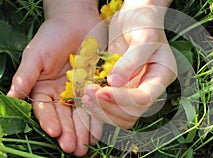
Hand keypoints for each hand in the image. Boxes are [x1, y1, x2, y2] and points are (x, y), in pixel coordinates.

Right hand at [7, 0, 105, 155]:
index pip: (45, 109)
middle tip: (72, 148)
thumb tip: (11, 96)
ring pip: (81, 114)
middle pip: (64, 116)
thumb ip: (26, 76)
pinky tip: (98, 132)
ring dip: (83, 131)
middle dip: (68, 132)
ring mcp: (79, 92)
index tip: (54, 131)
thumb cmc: (52, 36)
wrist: (77, 22)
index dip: (49, 120)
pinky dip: (98, 118)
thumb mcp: (36, 54)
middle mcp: (61, 94)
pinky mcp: (95, 87)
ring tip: (85, 147)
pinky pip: (97, 104)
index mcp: (44, 89)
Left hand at [82, 0, 176, 128]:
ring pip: (121, 116)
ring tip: (85, 96)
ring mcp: (136, 90)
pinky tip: (86, 96)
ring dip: (102, 111)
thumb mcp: (142, 37)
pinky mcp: (123, 89)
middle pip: (132, 113)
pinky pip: (111, 107)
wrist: (137, 17)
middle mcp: (150, 87)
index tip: (101, 92)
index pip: (143, 99)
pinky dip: (98, 107)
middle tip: (89, 94)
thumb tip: (115, 83)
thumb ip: (131, 60)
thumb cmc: (144, 22)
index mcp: (162, 76)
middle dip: (109, 107)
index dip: (122, 99)